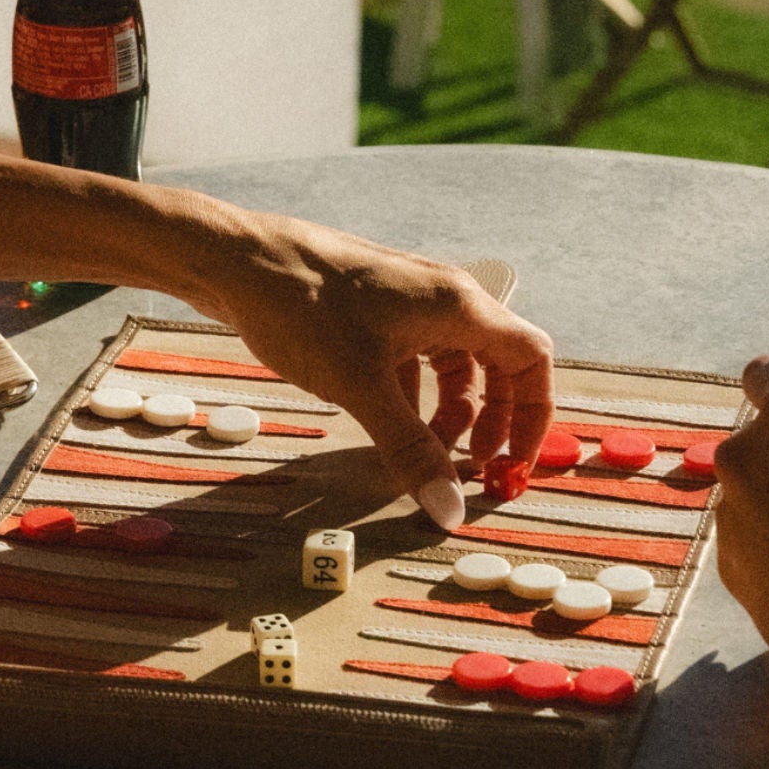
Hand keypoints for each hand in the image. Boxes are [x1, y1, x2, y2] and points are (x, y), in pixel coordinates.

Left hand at [181, 209, 553, 527]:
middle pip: (498, 363)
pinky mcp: (376, 309)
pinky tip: (387, 422)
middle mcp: (443, 297)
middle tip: (473, 467)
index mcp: (458, 305)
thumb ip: (410, 450)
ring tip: (426, 452)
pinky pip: (417, 356)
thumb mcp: (361, 388)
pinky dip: (416, 394)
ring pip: (455, 363)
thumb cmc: (301, 308)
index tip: (515, 460)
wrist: (235, 260)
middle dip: (494, 419)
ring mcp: (408, 301)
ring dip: (451, 411)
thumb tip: (449, 508)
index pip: (531, 359)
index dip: (534, 415)